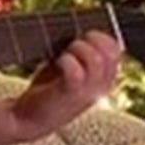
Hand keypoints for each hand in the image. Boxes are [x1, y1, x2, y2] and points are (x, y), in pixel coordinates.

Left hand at [6, 31, 122, 142]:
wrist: (28, 118)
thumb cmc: (49, 90)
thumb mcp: (67, 68)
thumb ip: (77, 52)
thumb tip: (79, 27)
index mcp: (103, 80)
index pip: (117, 50)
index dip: (101, 36)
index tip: (83, 33)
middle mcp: (100, 87)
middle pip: (111, 52)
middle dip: (92, 39)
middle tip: (73, 43)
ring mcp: (86, 92)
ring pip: (97, 60)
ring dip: (79, 48)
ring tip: (64, 53)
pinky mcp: (69, 95)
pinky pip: (77, 73)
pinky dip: (67, 61)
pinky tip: (59, 62)